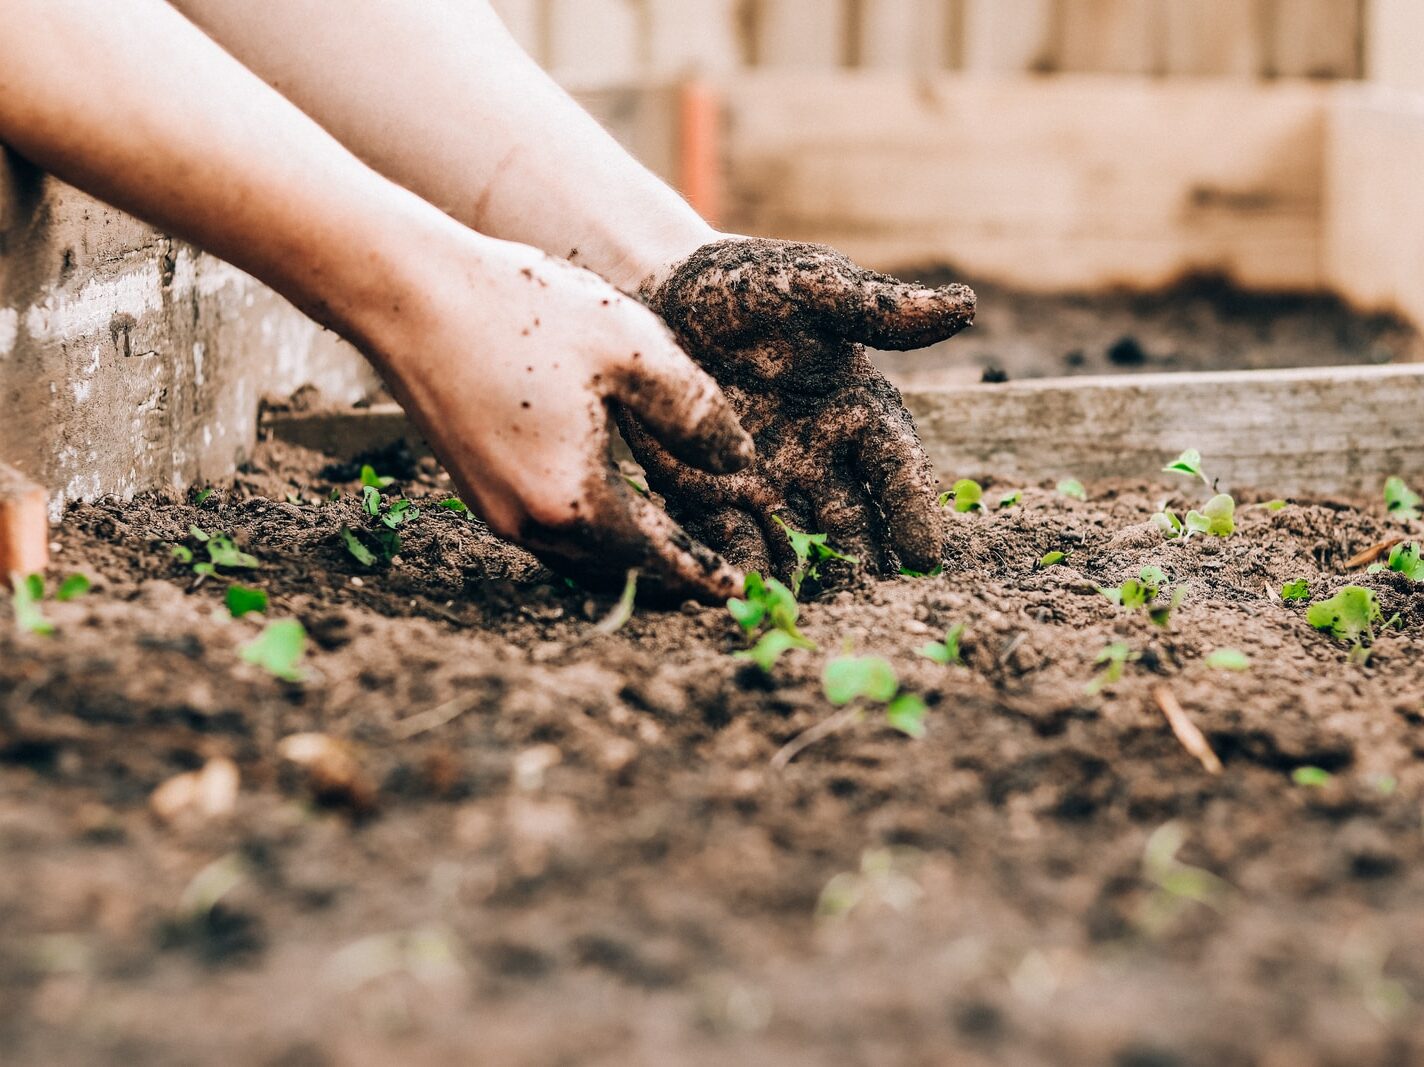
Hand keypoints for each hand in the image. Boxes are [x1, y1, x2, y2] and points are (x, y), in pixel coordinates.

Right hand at [372, 236, 752, 601]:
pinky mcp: (475, 488)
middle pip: (616, 570)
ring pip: (579, 557)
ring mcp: (494, 510)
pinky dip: (590, 534)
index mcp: (573, 500)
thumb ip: (696, 413)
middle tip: (714, 578)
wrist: (408, 293)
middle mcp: (528, 523)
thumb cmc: (523, 311)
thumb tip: (739, 463)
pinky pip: (548, 532)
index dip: (702, 574)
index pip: (656, 558)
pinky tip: (612, 507)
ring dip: (627, 559)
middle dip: (668, 576)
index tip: (738, 591)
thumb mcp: (633, 348)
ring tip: (672, 548)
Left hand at [620, 238, 974, 578]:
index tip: (925, 556)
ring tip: (811, 615)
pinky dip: (741, 568)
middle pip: (853, 522)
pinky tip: (745, 597)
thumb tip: (964, 306)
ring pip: (797, 543)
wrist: (661, 294)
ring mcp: (767, 483)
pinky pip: (731, 540)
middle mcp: (821, 458)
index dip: (912, 510)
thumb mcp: (811, 286)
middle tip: (872, 605)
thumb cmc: (747, 285)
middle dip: (863, 564)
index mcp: (857, 411)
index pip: (896, 468)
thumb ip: (876, 308)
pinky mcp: (711, 496)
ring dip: (806, 579)